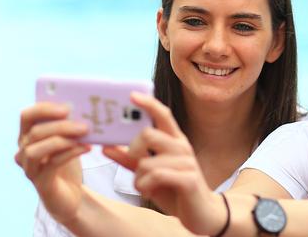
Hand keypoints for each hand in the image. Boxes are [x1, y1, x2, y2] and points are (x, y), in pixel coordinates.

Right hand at [15, 102, 90, 224]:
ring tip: (85, 135)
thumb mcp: (68, 139)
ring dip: (62, 139)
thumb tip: (85, 105)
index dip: (44, 109)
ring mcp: (30, 168)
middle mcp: (23, 151)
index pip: (27, 116)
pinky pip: (51, 164)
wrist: (71, 195)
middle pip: (35, 132)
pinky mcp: (41, 182)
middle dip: (60, 125)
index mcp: (28, 136)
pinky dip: (70, 153)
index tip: (67, 107)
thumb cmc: (68, 163)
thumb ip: (69, 124)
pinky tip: (86, 148)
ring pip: (37, 149)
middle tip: (84, 124)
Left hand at [103, 92, 226, 235]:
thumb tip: (106, 147)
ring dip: (138, 178)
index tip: (131, 95)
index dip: (148, 103)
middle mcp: (182, 147)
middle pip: (148, 134)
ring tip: (144, 186)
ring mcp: (187, 163)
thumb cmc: (174, 190)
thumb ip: (130, 159)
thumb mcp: (149, 173)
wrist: (201, 213)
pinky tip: (149, 191)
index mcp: (175, 140)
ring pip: (146, 161)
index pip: (163, 114)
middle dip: (133, 150)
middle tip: (134, 163)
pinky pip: (155, 177)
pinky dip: (145, 186)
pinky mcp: (188, 179)